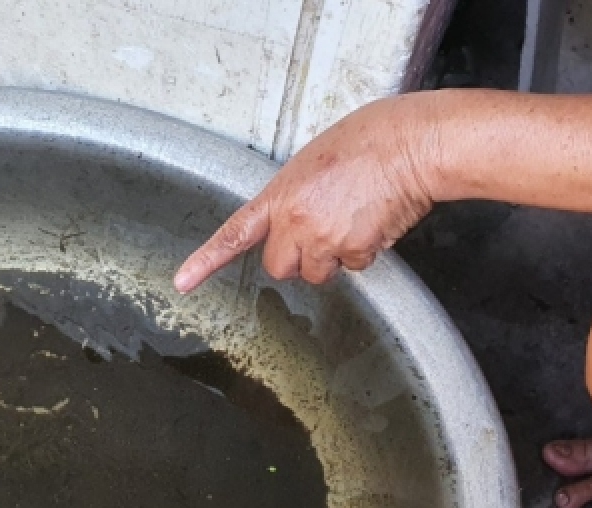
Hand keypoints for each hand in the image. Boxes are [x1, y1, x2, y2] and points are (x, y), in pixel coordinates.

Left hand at [174, 94, 440, 291]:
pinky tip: (373, 220)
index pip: (234, 233)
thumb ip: (294, 197)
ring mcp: (324, 239)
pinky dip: (364, 251)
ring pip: (318, 272)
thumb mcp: (312, 163)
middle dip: (298, 257)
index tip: (183, 282)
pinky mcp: (354, 250)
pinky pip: (354, 267)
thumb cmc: (367, 141)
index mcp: (279, 196)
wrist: (408, 144)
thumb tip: (297, 220)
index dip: (206, 261)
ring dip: (331, 257)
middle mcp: (295, 222)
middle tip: (321, 230)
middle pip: (281, 267)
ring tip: (352, 219)